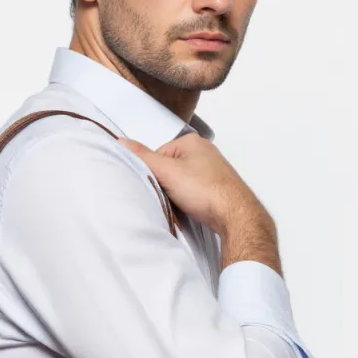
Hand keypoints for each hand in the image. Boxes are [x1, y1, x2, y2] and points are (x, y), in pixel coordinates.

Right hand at [117, 133, 262, 234]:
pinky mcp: (218, 187)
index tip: (157, 185)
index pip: (158, 154)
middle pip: (170, 167)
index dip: (153, 172)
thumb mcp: (167, 171)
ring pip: (182, 181)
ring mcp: (213, 170)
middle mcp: (204, 152)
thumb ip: (142, 157)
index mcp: (191, 141)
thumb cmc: (205, 191)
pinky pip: (195, 191)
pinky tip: (193, 208)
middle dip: (166, 184)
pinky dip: (191, 200)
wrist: (236, 216)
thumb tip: (121, 142)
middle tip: (170, 197)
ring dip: (178, 194)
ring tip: (184, 204)